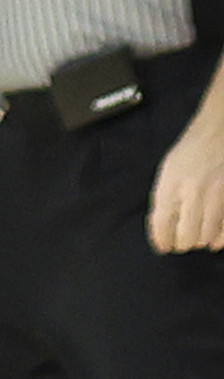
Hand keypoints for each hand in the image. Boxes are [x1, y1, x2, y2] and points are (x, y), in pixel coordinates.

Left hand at [150, 115, 223, 251]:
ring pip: (205, 237)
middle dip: (181, 243)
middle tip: (180, 241)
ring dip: (198, 241)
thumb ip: (164, 198)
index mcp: (172, 182)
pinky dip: (219, 240)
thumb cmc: (193, 151)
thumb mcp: (169, 170)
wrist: (219, 132)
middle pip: (185, 236)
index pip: (162, 222)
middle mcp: (194, 191)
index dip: (161, 240)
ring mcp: (216, 196)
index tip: (162, 246)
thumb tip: (160, 229)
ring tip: (195, 237)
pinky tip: (214, 240)